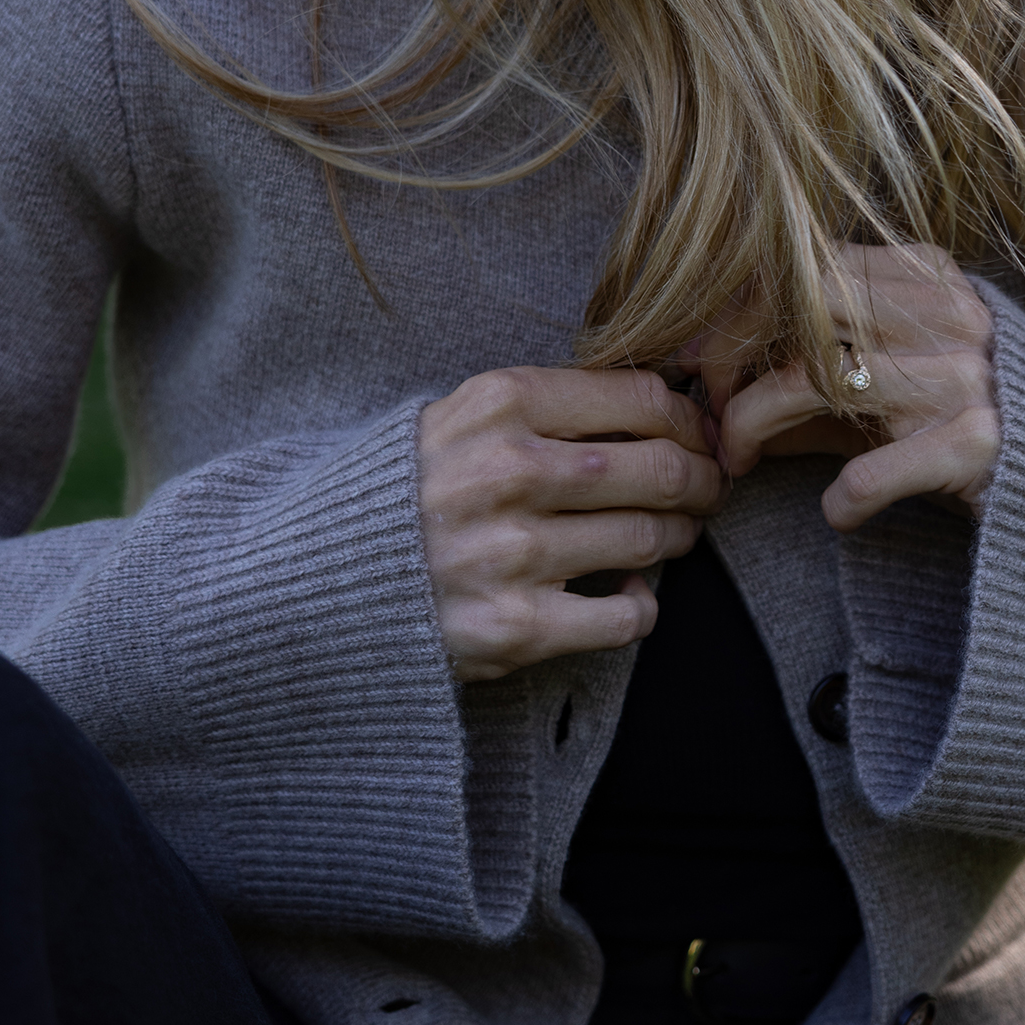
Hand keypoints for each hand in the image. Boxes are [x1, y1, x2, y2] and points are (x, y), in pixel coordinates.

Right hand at [417, 367, 723, 681]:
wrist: (316, 577)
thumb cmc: (407, 491)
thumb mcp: (462, 418)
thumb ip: (548, 406)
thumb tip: (664, 406)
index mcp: (500, 404)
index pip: (640, 396)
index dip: (686, 418)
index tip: (695, 435)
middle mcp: (509, 472)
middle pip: (662, 467)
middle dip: (703, 479)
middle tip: (708, 489)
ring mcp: (513, 553)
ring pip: (651, 538)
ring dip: (678, 538)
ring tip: (672, 535)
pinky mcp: (515, 627)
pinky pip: (626, 618)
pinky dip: (641, 606)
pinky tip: (626, 594)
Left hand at [696, 245, 1000, 531]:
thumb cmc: (972, 421)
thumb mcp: (896, 381)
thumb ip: (815, 374)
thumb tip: (714, 384)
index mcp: (930, 277)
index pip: (806, 266)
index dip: (737, 312)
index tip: (702, 361)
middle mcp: (948, 316)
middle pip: (802, 303)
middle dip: (735, 353)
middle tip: (715, 407)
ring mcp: (963, 377)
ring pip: (815, 378)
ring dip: (756, 424)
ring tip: (743, 460)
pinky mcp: (976, 446)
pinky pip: (867, 472)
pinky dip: (838, 499)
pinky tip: (839, 513)